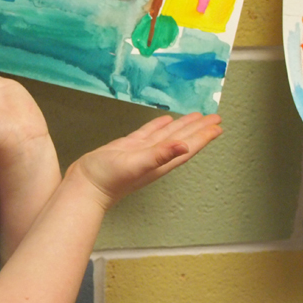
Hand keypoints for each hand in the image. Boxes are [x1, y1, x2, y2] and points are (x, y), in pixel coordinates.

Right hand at [72, 111, 221, 211]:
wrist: (84, 186)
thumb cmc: (107, 179)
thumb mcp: (134, 165)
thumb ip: (159, 155)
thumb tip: (184, 146)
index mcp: (160, 162)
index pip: (187, 147)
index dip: (203, 136)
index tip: (217, 126)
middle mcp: (154, 157)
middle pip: (182, 139)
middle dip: (199, 129)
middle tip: (215, 117)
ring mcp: (141, 152)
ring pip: (167, 135)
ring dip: (182, 126)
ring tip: (196, 116)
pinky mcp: (128, 148)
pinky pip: (149, 134)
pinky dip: (158, 125)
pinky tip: (164, 120)